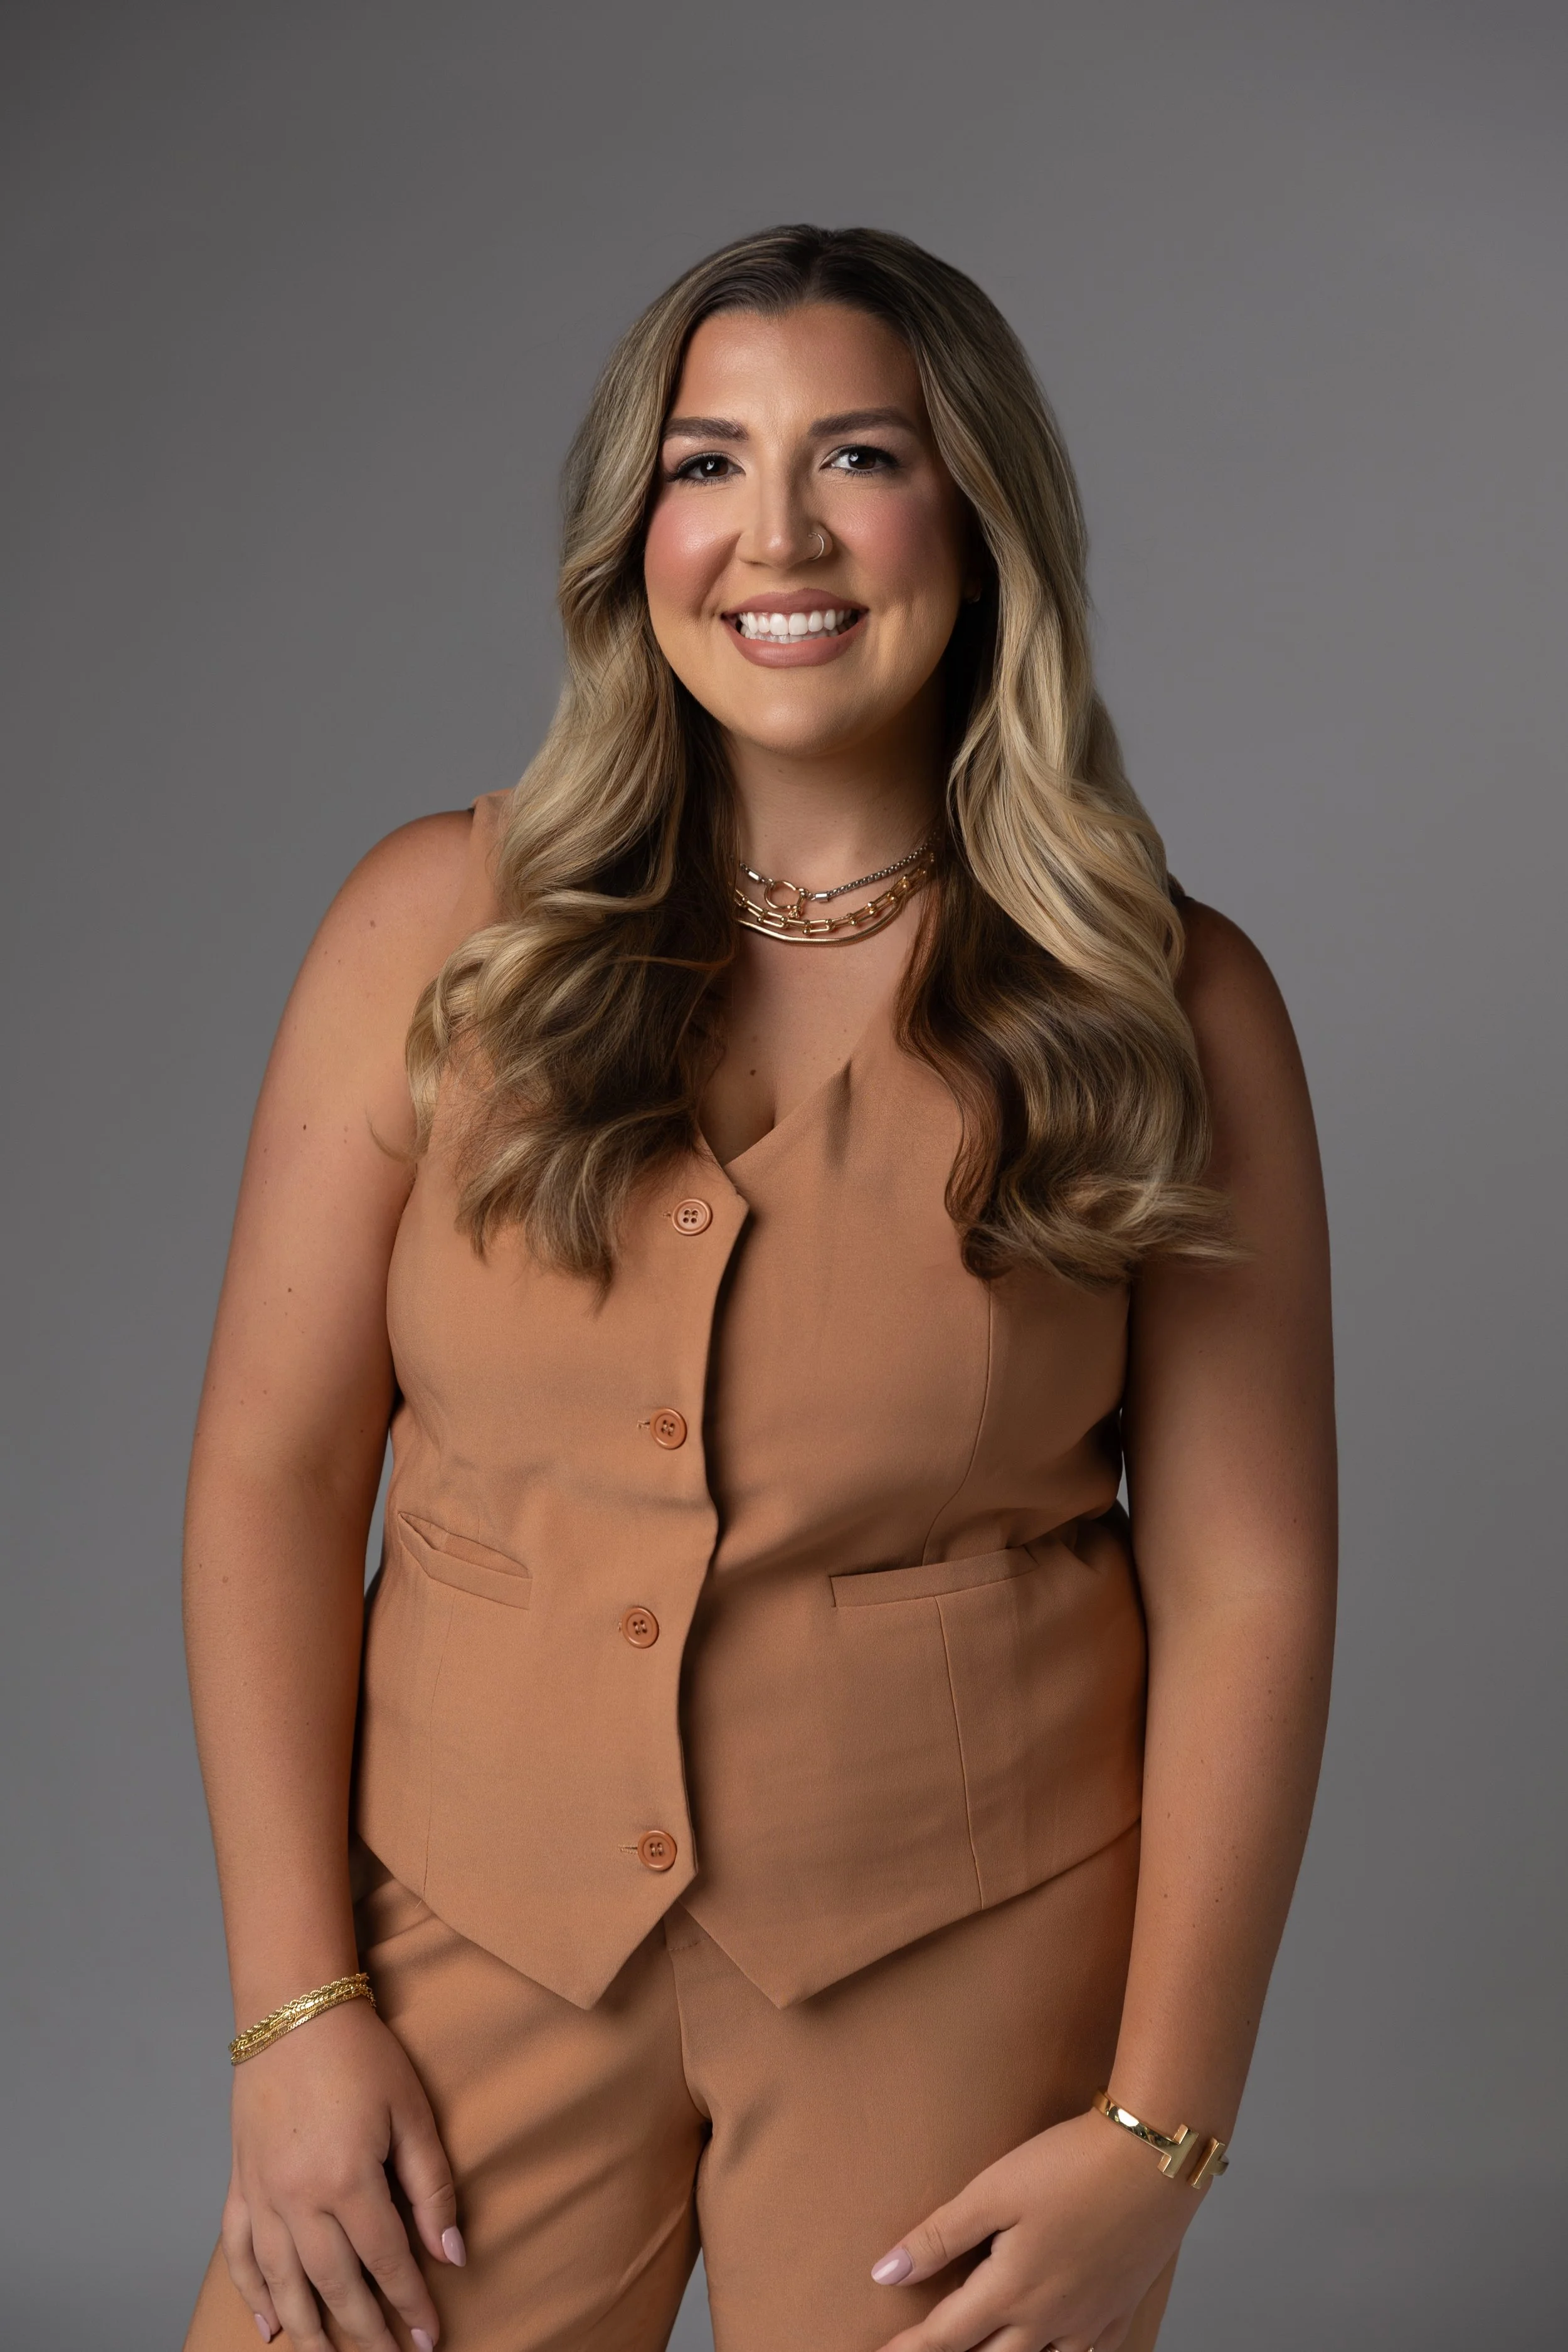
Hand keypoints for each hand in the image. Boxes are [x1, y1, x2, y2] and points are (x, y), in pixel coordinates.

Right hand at [222, 1996, 462, 2350]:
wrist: (294, 2012)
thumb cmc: (360, 2055)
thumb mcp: (412, 2112)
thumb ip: (432, 2186)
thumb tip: (451, 2252)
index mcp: (347, 2181)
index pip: (387, 2261)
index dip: (410, 2304)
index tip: (430, 2337)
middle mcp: (298, 2199)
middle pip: (335, 2284)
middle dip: (365, 2331)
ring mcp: (262, 2195)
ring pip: (283, 2283)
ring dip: (309, 2329)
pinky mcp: (239, 2183)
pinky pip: (239, 2253)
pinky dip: (251, 2293)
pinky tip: (268, 2325)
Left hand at [868, 2108, 1198, 2351]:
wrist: (1154, 2157)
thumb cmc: (1072, 2165)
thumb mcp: (993, 2191)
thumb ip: (939, 2236)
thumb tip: (886, 2273)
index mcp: (1012, 2290)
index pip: (945, 2337)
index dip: (907, 2350)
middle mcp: (1050, 2318)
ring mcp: (1089, 2320)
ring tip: (985, 2351)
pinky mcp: (1120, 2308)